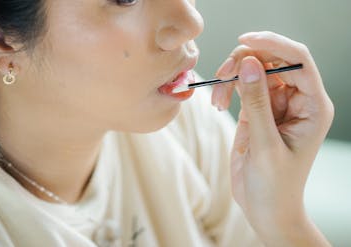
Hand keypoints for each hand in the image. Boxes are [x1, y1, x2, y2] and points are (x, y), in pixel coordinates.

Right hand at [212, 31, 333, 245]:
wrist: (266, 208)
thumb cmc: (275, 185)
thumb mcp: (265, 145)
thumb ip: (257, 103)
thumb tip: (249, 64)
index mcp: (312, 106)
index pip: (299, 61)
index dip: (274, 45)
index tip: (244, 41)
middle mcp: (296, 100)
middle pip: (273, 60)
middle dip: (245, 61)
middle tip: (222, 76)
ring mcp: (275, 104)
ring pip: (254, 70)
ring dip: (232, 77)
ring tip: (217, 100)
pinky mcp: (257, 110)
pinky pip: (241, 86)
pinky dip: (226, 89)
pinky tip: (218, 103)